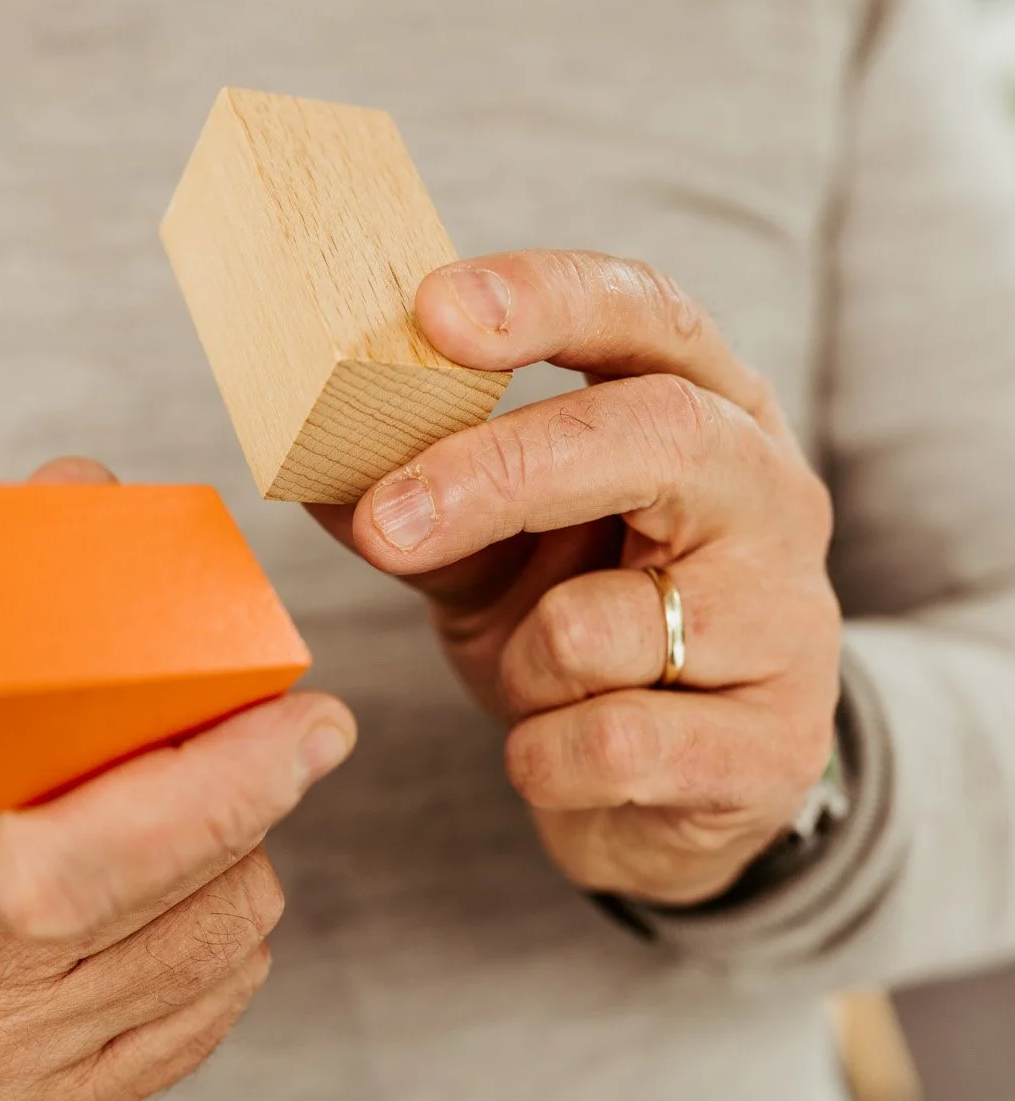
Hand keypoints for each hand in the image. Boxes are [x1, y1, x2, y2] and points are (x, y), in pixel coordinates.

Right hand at [0, 459, 355, 1100]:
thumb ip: (18, 573)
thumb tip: (97, 498)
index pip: (94, 862)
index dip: (224, 792)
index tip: (318, 724)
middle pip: (196, 899)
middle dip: (251, 807)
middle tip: (239, 748)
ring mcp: (3, 1050)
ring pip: (229, 951)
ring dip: (240, 873)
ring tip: (177, 823)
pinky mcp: (45, 1098)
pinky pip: (209, 1020)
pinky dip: (222, 952)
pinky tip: (175, 902)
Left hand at [327, 251, 840, 907]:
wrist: (669, 801)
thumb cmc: (583, 644)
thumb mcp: (494, 555)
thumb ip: (420, 499)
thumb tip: (309, 465)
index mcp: (710, 412)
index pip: (646, 315)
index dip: (545, 299)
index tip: (434, 310)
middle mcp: (772, 494)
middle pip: (650, 435)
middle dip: (498, 476)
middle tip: (385, 523)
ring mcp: (792, 620)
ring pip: (603, 625)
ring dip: (521, 667)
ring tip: (540, 689)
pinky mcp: (780, 743)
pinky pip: (612, 743)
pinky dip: (545, 759)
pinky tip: (559, 759)